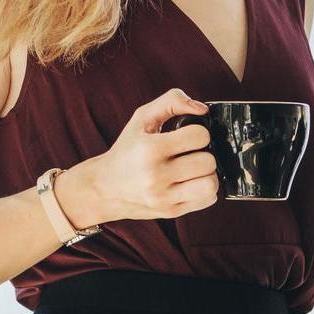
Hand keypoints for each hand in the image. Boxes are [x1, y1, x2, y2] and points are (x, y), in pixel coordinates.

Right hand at [59, 89, 217, 225]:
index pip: (200, 136)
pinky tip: (190, 183)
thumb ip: (171, 102)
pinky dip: (205, 190)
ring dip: (207, 174)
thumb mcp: (141, 119)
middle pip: (208, 162)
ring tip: (194, 170)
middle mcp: (155, 176)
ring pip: (210, 185)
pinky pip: (208, 200)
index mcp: (149, 149)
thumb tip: (202, 108)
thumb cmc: (127, 150)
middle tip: (190, 154)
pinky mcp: (170, 212)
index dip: (198, 133)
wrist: (103, 188)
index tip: (186, 137)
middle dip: (203, 154)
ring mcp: (163, 198)